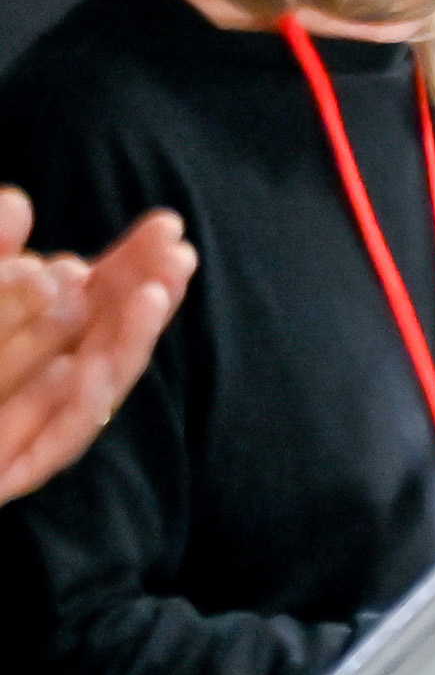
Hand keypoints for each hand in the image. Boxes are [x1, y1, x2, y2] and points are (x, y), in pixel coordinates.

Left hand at [0, 193, 194, 504]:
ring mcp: (28, 432)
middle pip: (109, 342)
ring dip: (128, 346)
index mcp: (40, 343)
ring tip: (151, 295)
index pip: (100, 300)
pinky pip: (51, 443)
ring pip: (92, 391)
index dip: (136, 265)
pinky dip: (75, 409)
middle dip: (148, 300)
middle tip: (178, 256)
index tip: (167, 226)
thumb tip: (17, 204)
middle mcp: (44, 388)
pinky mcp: (9, 471)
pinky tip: (88, 369)